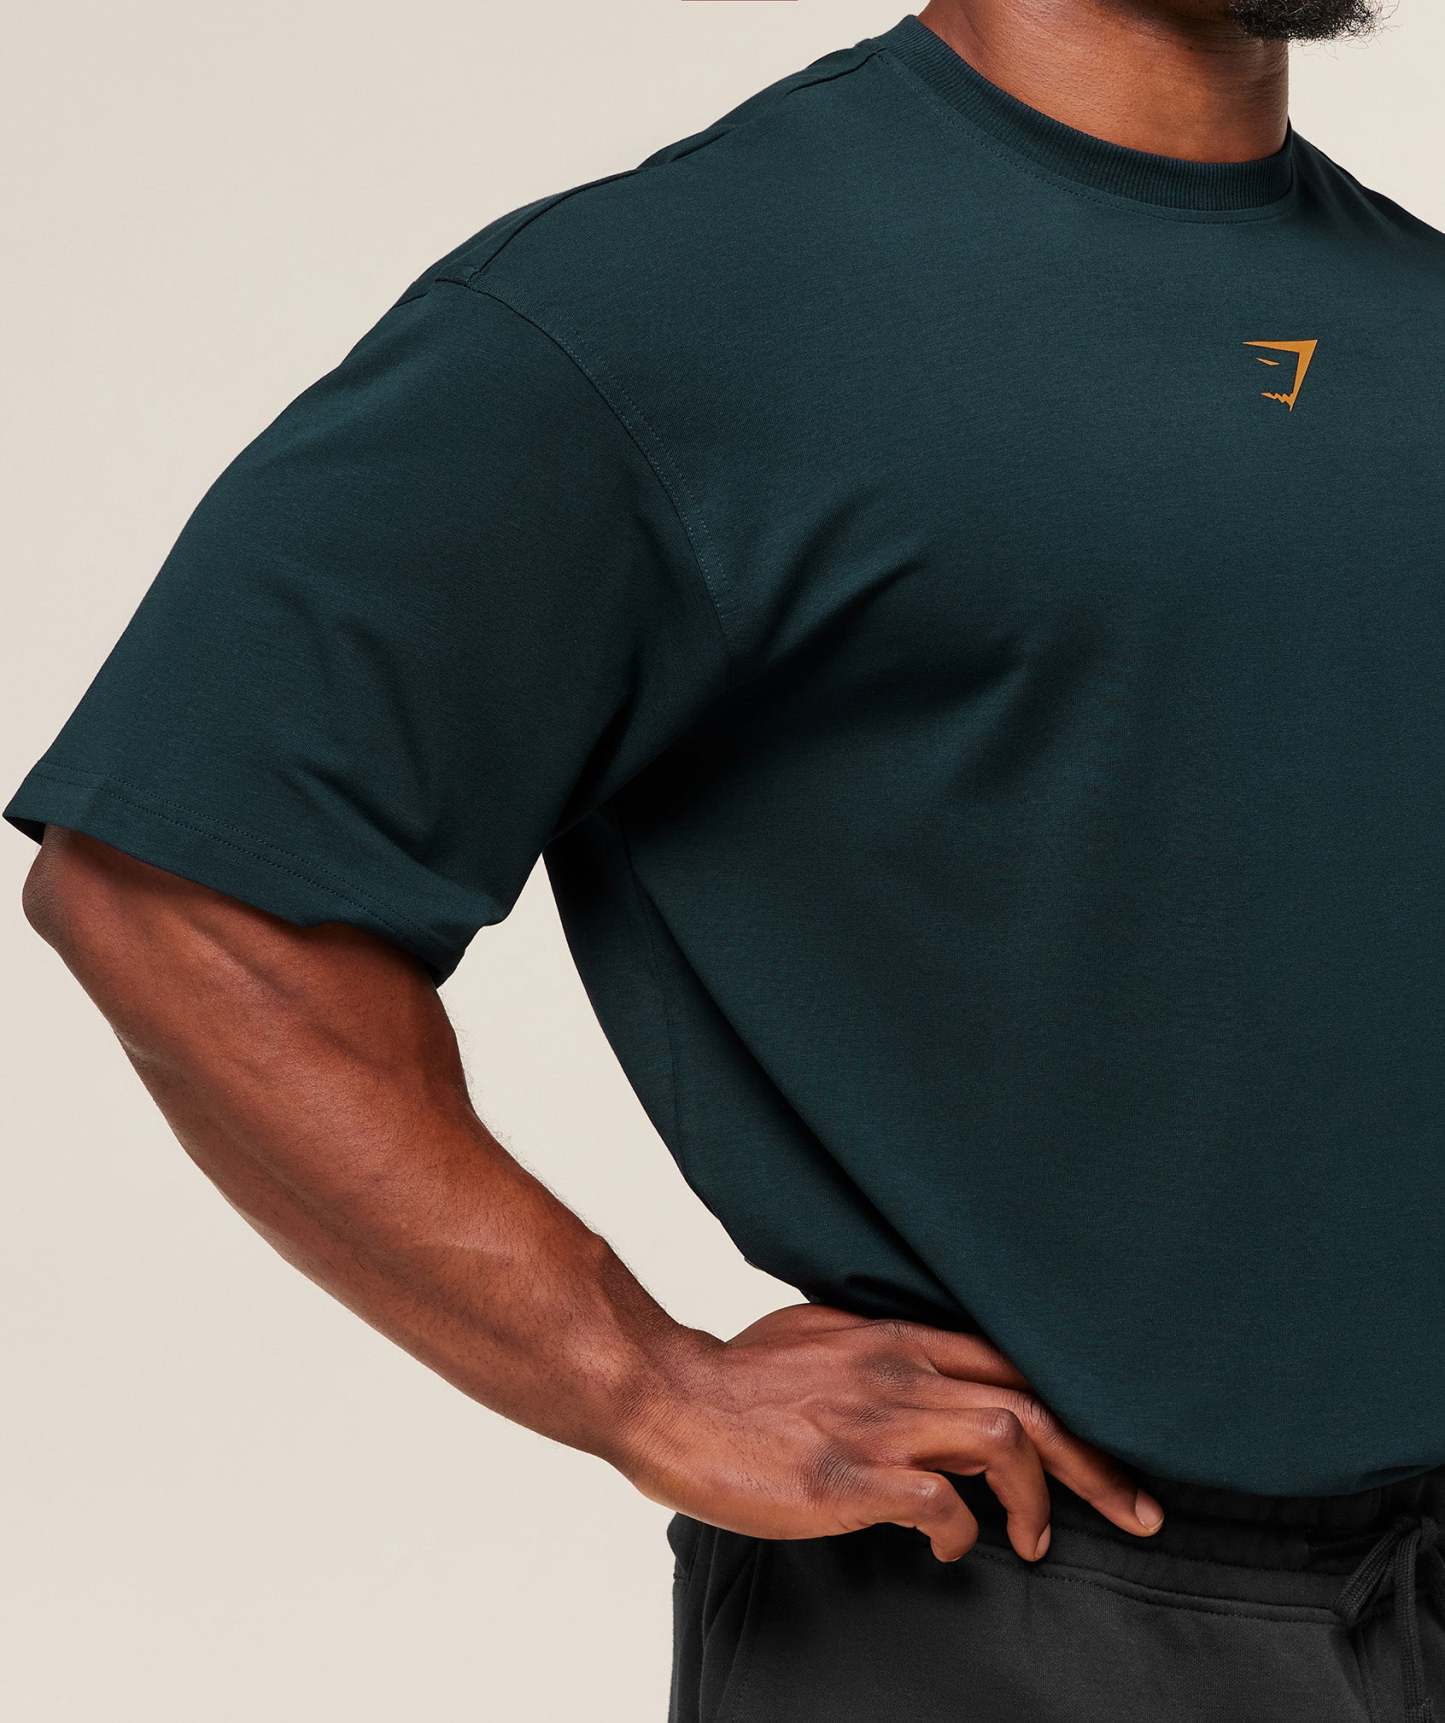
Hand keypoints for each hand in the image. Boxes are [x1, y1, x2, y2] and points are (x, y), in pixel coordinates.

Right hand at [619, 1303, 1163, 1563]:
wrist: (670, 1398)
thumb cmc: (736, 1377)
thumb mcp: (818, 1338)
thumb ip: (876, 1355)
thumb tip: (917, 1385)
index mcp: (894, 1336)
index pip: (1010, 1361)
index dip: (1073, 1408)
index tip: (1108, 1453)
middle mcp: (899, 1370)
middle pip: (1032, 1404)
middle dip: (1098, 1464)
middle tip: (1141, 1512)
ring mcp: (878, 1421)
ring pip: (1006, 1439)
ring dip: (1037, 1497)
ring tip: (1036, 1539)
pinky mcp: (850, 1476)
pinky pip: (942, 1504)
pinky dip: (963, 1533)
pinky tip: (951, 1549)